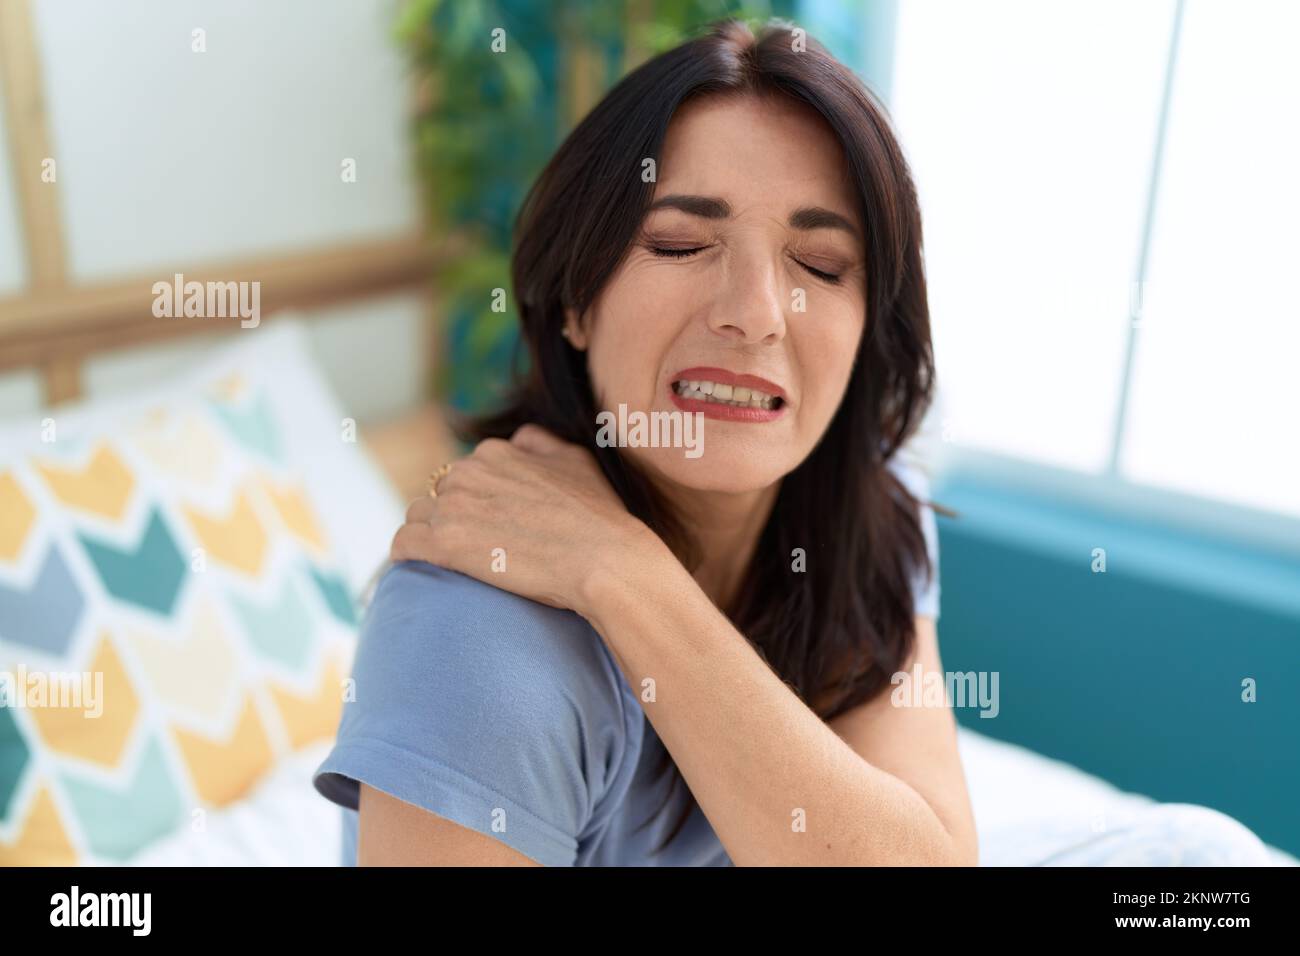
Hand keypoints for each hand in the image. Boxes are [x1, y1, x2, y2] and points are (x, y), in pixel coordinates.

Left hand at [389, 424, 663, 618]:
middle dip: (451, 518)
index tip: (488, 526)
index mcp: (496, 453)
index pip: (463, 474)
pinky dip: (408, 557)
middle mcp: (470, 471)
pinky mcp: (445, 543)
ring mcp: (455, 506)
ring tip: (451, 564)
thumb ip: (541, 444)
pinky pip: (403, 544)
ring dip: (430, 537)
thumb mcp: (577, 462)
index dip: (474, 502)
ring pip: (418, 517)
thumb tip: (519, 439)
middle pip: (438, 495)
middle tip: (476, 550)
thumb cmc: (600, 518)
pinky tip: (423, 571)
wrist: (606, 561)